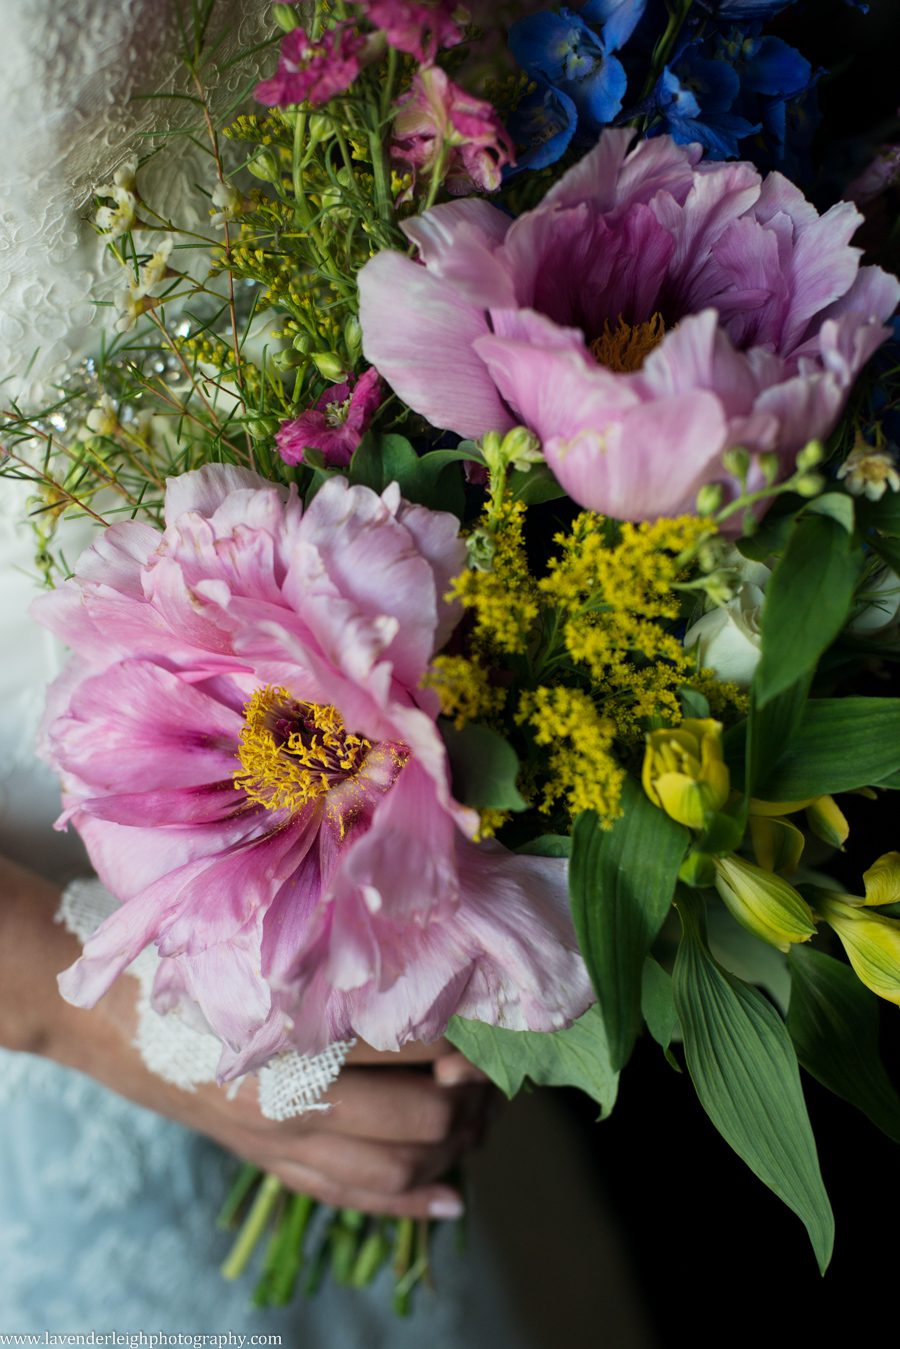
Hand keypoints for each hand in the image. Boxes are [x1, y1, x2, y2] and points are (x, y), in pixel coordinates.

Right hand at [0, 855, 491, 1219]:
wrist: (118, 1016)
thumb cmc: (202, 964)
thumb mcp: (273, 948)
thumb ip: (345, 956)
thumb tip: (437, 959)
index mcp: (293, 1032)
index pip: (407, 1042)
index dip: (463, 1037)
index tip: (492, 1018)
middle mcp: (288, 1098)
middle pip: (412, 1120)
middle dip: (467, 1103)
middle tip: (490, 1076)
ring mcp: (277, 1141)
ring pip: (389, 1170)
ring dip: (448, 1153)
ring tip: (476, 1126)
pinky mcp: (269, 1161)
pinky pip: (346, 1198)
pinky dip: (403, 1205)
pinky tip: (448, 1199)